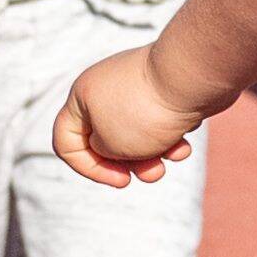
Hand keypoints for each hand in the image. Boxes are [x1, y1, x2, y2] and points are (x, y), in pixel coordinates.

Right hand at [53, 47, 219, 187]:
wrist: (191, 76)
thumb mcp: (111, 146)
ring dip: (154, 154)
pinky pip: (158, 122)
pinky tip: (184, 139)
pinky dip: (170, 136)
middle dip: (130, 164)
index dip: (88, 168)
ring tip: (173, 156)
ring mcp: (134, 88)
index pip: (65, 141)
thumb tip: (116, 145)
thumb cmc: (146, 111)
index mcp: (80, 97)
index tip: (120, 179)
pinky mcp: (161, 90)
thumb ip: (102, 152)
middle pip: (105, 140)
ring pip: (135, 134)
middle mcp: (103, 89)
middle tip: (152, 172)